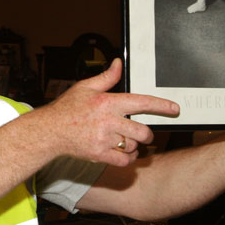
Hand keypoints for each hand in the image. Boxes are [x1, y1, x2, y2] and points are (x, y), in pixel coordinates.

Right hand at [41, 58, 178, 166]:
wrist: (50, 131)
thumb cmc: (68, 108)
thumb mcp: (86, 87)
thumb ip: (107, 77)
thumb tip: (118, 63)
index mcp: (108, 102)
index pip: (141, 102)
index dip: (161, 105)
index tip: (174, 109)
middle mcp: (108, 121)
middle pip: (142, 131)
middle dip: (147, 133)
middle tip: (143, 132)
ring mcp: (104, 140)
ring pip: (133, 146)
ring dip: (134, 145)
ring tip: (126, 140)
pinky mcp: (99, 155)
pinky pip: (124, 161)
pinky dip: (128, 158)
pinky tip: (124, 153)